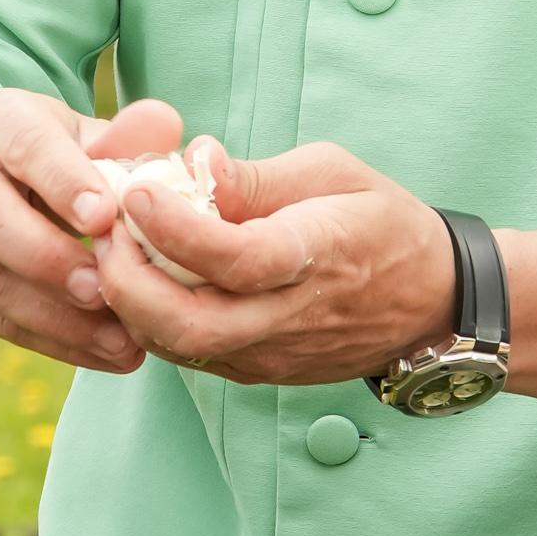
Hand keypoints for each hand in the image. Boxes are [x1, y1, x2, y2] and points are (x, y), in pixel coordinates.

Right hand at [0, 89, 190, 372]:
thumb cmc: (55, 161)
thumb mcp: (85, 138)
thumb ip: (126, 137)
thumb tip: (165, 126)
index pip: (23, 144)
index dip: (62, 181)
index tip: (105, 219)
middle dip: (45, 257)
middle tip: (103, 289)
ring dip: (53, 315)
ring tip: (118, 340)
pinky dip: (49, 341)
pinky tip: (100, 354)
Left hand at [90, 141, 457, 388]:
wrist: (431, 302)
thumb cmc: (378, 220)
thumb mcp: (329, 172)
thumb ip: (254, 178)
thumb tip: (193, 162)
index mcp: (318, 257)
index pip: (236, 259)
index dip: (176, 229)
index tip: (136, 191)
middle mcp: (292, 317)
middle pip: (191, 326)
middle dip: (129, 283)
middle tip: (105, 232)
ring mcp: (274, 355)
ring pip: (180, 349)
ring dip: (131, 305)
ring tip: (113, 251)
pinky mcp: (260, 372)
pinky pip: (190, 355)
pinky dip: (152, 321)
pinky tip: (140, 280)